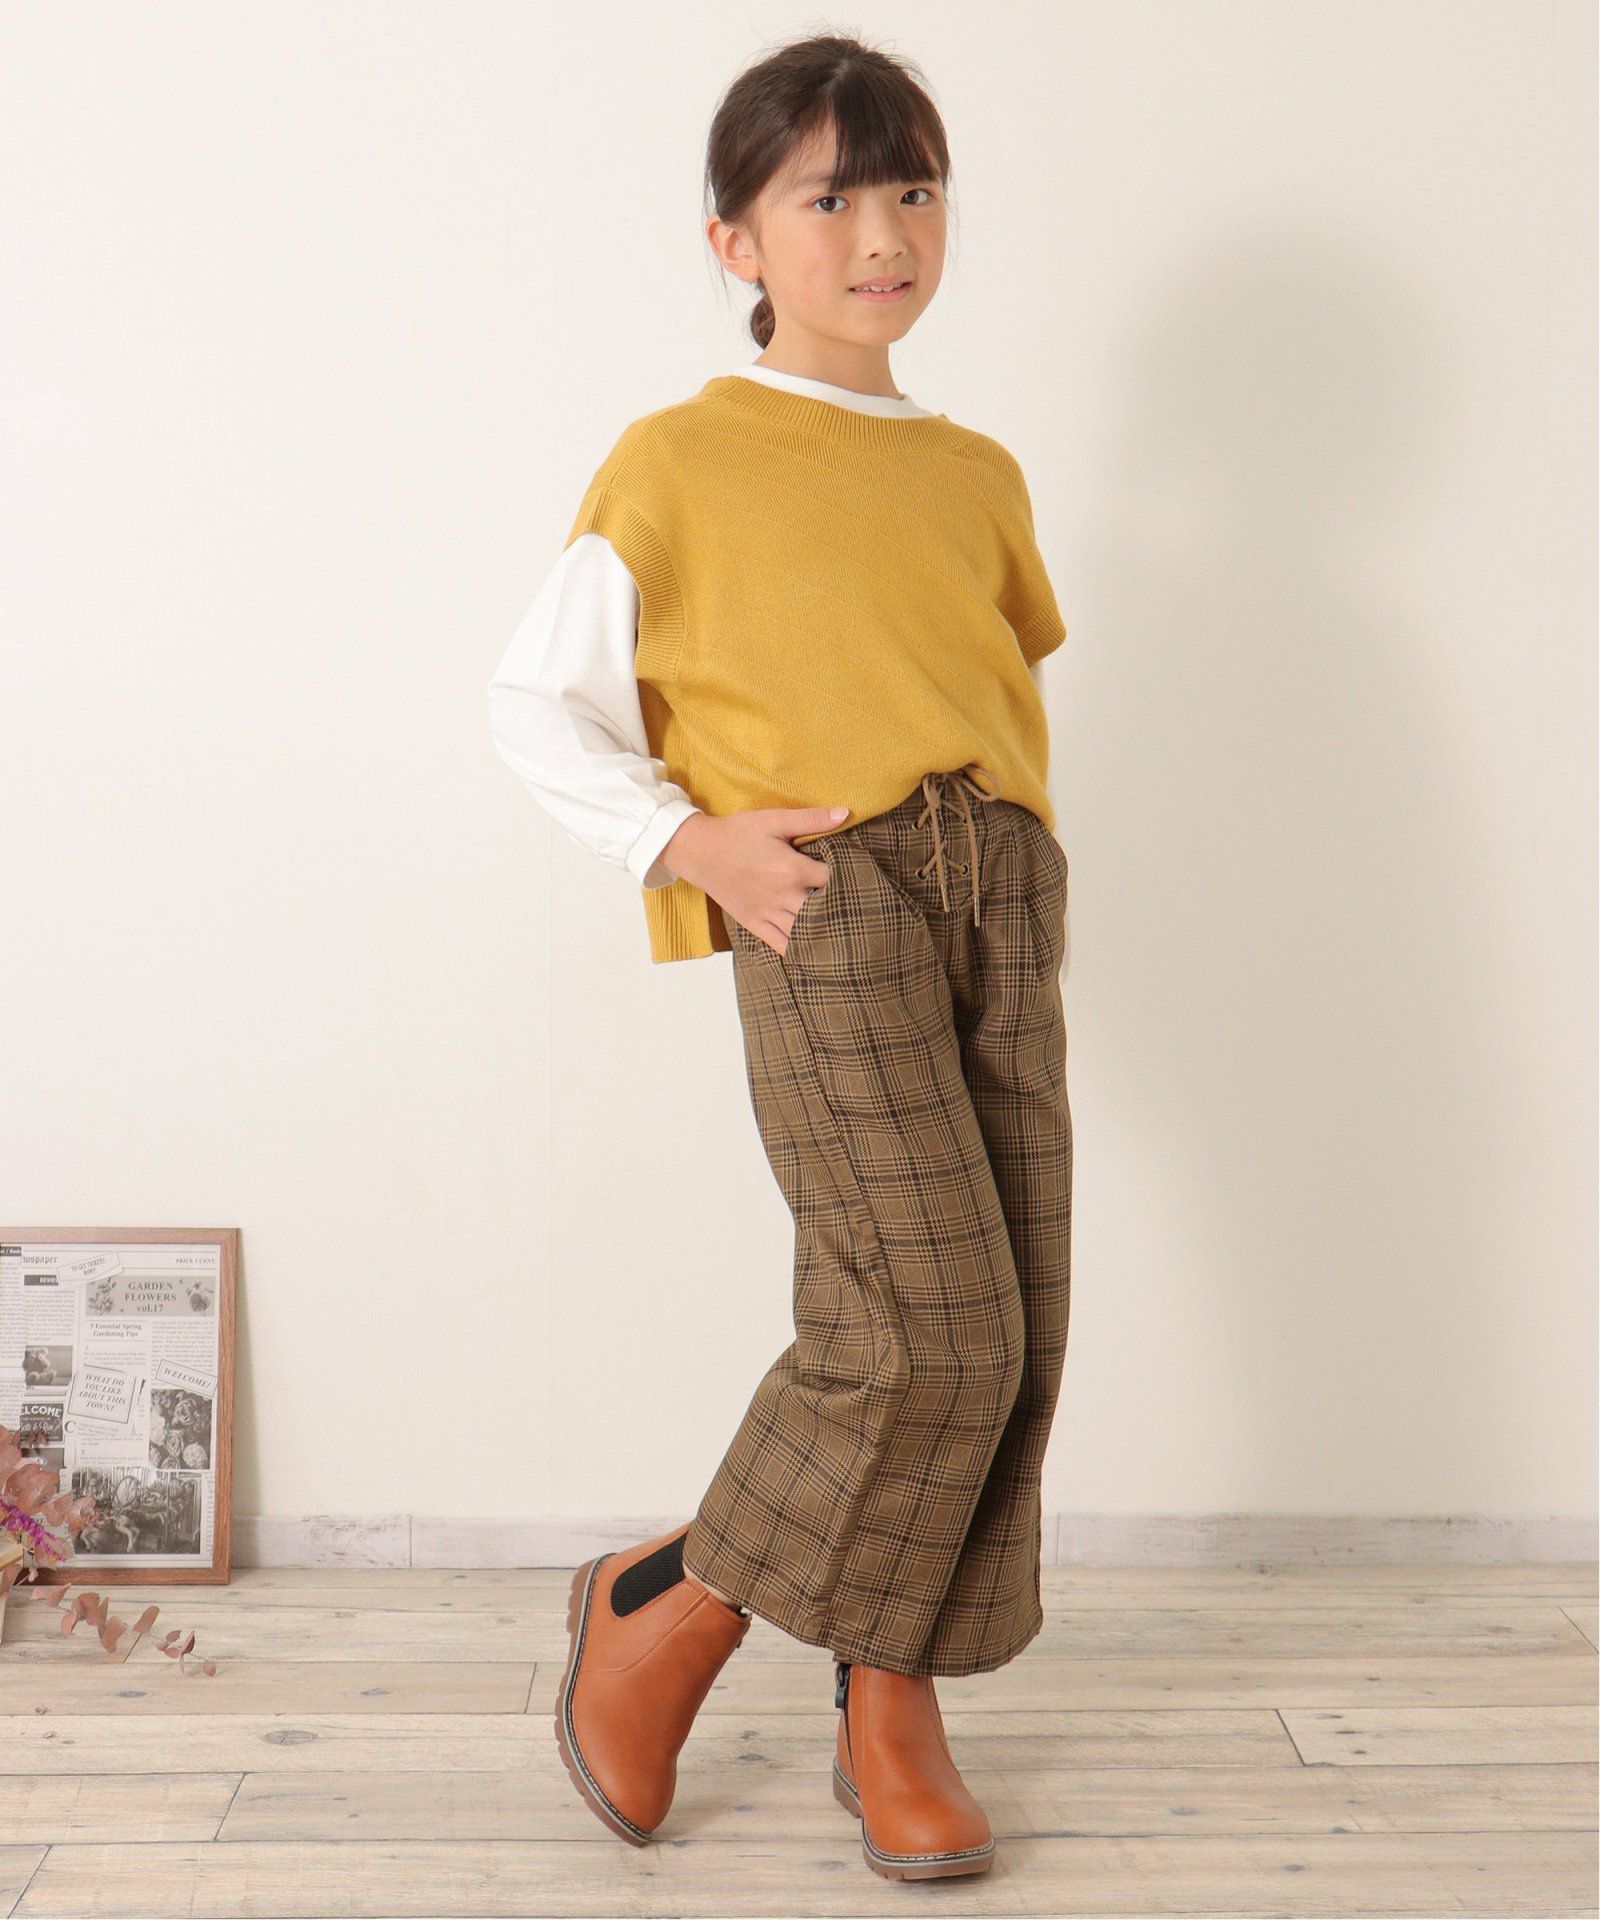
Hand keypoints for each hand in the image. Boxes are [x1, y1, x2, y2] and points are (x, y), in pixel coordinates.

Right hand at [661, 805, 848, 953]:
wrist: (698, 851)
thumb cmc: (737, 833)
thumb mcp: (774, 819)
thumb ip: (811, 819)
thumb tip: (846, 813)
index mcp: (793, 869)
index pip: (835, 879)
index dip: (850, 877)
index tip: (858, 875)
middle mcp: (784, 896)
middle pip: (826, 910)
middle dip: (842, 908)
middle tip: (856, 907)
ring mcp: (769, 913)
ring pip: (806, 933)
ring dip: (824, 931)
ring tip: (841, 929)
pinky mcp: (755, 924)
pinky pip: (782, 945)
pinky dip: (799, 950)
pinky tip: (814, 950)